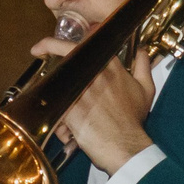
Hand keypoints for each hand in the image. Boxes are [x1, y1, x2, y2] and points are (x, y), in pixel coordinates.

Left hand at [33, 29, 154, 172]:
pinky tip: (63, 132)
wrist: (126, 145)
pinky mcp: (71, 110)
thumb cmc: (133, 120)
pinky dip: (56, 120)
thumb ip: (143, 66)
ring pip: (56, 80)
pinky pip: (54, 107)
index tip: (54, 41)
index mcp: (110, 66)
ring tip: (54, 106)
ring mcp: (82, 91)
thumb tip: (142, 51)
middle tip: (37, 50)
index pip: (86, 42)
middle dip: (47, 47)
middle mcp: (95, 74)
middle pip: (65, 55)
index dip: (67, 37)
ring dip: (51, 92)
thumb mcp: (146, 89)